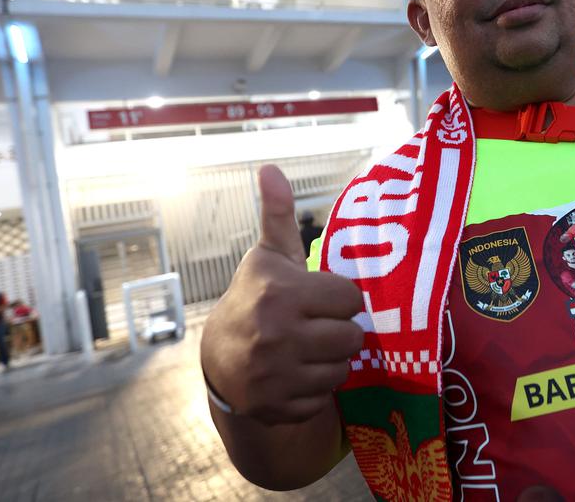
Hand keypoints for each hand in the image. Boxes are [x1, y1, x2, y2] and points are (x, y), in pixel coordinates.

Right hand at [200, 165, 363, 425]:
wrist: (221, 356)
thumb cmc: (256, 298)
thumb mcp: (268, 257)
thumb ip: (278, 214)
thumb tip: (271, 168)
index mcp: (280, 294)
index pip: (351, 299)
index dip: (340, 298)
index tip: (322, 298)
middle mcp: (276, 336)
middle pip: (353, 337)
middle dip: (340, 330)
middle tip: (319, 325)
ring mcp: (275, 376)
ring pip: (342, 369)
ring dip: (332, 360)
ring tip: (309, 348)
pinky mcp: (278, 407)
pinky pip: (325, 398)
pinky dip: (316, 388)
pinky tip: (298, 373)